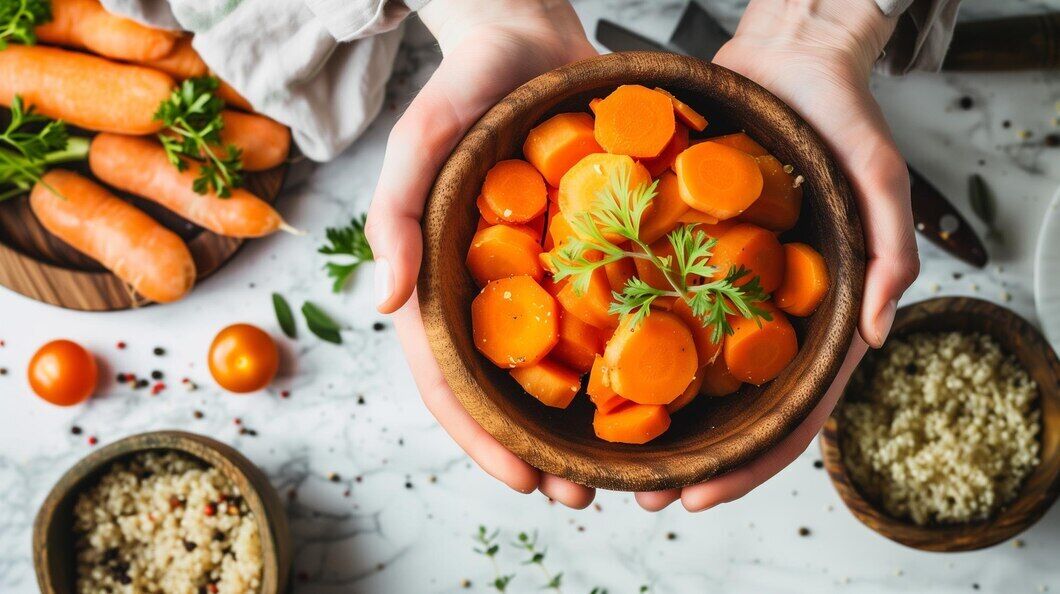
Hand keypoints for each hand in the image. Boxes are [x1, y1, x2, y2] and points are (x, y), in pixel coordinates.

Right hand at [366, 0, 597, 507]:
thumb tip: (379, 304)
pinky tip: (649, 392)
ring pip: (546, 367)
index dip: (479, 436)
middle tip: (581, 494)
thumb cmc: (463, 85)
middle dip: (532, 449)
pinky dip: (612, 360)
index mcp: (435, 280)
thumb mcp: (420, 140)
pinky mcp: (573, 254)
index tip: (526, 478)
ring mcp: (529, 276)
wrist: (525, 36)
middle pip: (498, 390)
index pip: (446, 377)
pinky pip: (590, 315)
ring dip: (574, 424)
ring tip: (616, 468)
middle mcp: (482, 290)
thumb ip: (393, 214)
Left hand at [635, 0, 919, 511]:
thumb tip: (875, 336)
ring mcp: (728, 288)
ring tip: (609, 453)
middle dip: (693, 461)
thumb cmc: (842, 113)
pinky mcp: (691, 255)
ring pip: (694, 370)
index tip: (699, 497)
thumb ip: (890, 252)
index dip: (750, 464)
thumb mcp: (880, 177)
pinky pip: (661, 307)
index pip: (794, 412)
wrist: (787, 58)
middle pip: (735, 409)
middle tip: (640, 493)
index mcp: (819, 314)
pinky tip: (594, 372)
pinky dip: (633, 344)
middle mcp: (770, 312)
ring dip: (655, 419)